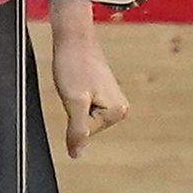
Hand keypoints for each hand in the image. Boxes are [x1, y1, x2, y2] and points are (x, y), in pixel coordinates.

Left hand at [52, 32, 129, 157]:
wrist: (74, 37)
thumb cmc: (74, 64)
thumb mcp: (73, 102)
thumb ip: (77, 132)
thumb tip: (77, 155)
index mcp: (117, 112)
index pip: (86, 133)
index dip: (73, 117)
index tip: (75, 95)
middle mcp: (120, 107)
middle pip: (87, 127)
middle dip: (74, 111)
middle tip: (75, 88)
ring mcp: (113, 99)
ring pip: (84, 117)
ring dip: (74, 104)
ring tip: (76, 83)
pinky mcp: (104, 92)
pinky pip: (85, 106)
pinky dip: (76, 98)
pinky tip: (77, 82)